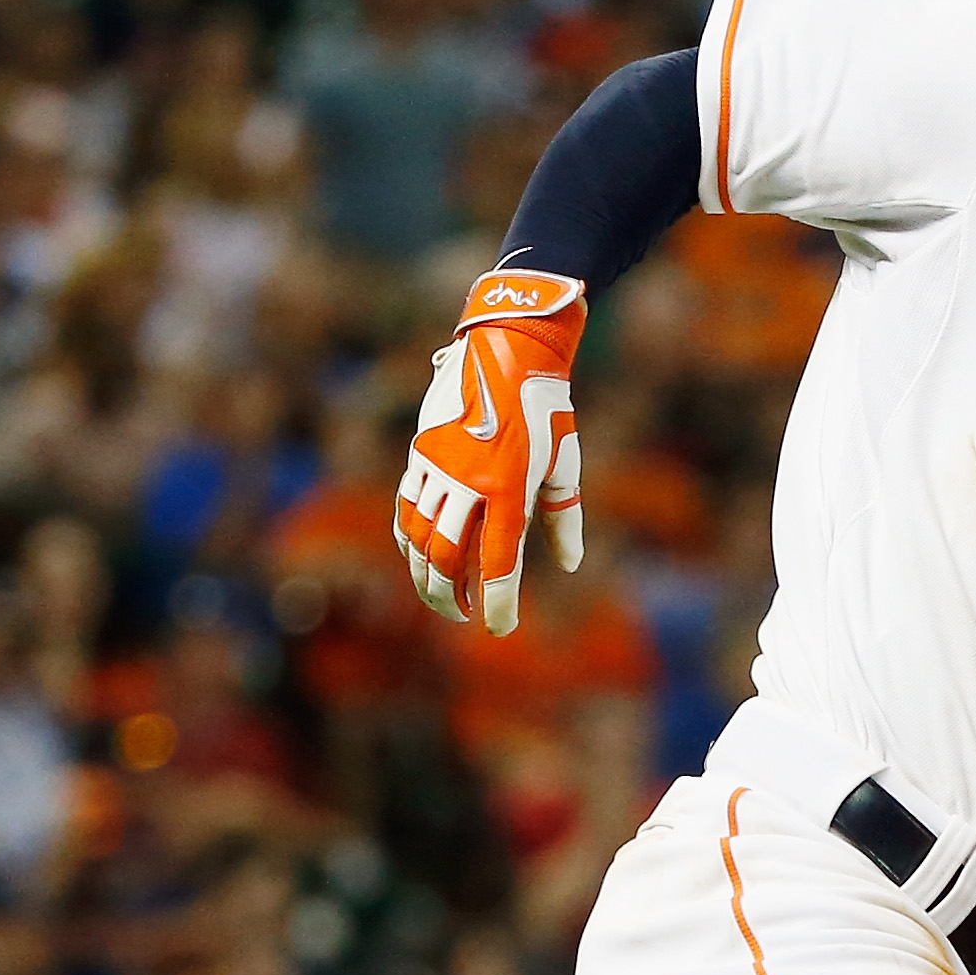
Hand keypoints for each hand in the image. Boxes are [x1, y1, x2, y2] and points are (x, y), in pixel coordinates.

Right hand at [395, 267, 589, 634]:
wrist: (505, 347)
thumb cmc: (546, 406)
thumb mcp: (566, 459)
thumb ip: (564, 514)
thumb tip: (569, 563)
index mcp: (508, 488)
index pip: (498, 562)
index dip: (497, 601)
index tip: (498, 627)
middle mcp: (467, 482)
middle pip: (446, 558)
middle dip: (449, 596)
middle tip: (462, 614)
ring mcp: (437, 467)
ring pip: (418, 538)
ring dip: (425, 574)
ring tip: (442, 593)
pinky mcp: (420, 454)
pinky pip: (406, 508)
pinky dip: (408, 540)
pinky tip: (418, 556)